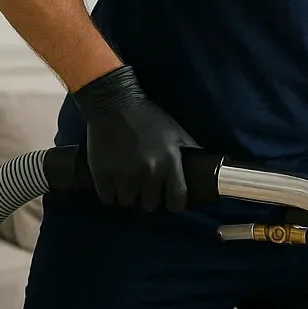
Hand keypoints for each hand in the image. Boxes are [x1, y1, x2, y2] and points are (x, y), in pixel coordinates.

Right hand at [71, 64, 199, 210]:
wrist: (114, 104)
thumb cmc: (149, 118)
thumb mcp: (176, 132)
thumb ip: (190, 151)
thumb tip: (206, 167)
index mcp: (169, 163)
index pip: (177, 200)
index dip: (174, 202)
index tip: (169, 198)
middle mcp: (148, 173)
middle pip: (150, 205)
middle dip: (150, 197)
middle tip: (145, 186)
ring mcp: (123, 175)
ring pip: (128, 202)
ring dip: (130, 195)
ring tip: (128, 182)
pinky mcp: (102, 175)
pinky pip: (108, 199)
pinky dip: (111, 194)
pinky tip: (114, 183)